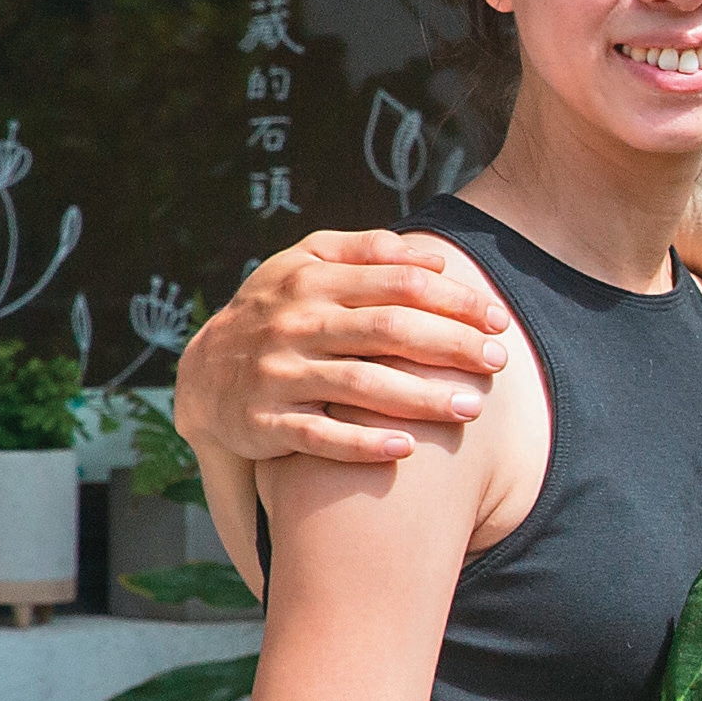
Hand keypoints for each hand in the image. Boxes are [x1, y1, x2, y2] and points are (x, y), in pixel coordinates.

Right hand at [175, 228, 512, 475]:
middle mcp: (296, 325)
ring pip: (360, 386)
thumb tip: (435, 257)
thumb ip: (368, 251)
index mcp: (313, 281)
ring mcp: (279, 375)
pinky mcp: (265, 424)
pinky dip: (362, 444)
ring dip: (421, 398)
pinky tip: (406, 448)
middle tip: (499, 362)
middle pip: (388, 331)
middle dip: (451, 346)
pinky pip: (319, 437)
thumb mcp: (306, 264)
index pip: (399, 284)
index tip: (498, 319)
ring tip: (471, 408)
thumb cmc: (276, 311)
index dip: (456, 300)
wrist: (202, 374)